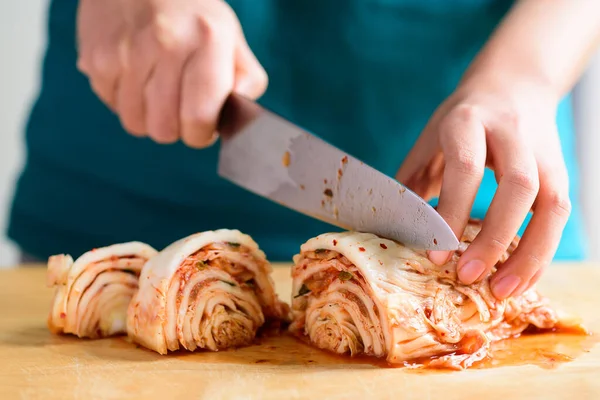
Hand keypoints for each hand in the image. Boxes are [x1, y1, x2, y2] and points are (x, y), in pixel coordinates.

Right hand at [76, 0, 266, 147]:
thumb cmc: (193, 17)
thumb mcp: (231, 39)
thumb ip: (247, 81)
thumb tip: (236, 118)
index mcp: (208, 41)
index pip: (198, 118)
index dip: (201, 134)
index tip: (202, 125)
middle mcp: (166, 44)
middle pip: (164, 129)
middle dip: (175, 129)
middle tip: (180, 108)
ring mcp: (127, 51)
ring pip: (135, 123)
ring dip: (148, 117)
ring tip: (157, 90)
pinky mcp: (96, 57)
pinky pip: (111, 105)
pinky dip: (124, 100)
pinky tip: (135, 76)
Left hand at [396, 76, 570, 299]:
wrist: (514, 84)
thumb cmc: (462, 120)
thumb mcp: (430, 140)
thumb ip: (414, 182)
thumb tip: (393, 234)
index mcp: (469, 121)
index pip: (466, 167)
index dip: (452, 210)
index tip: (436, 253)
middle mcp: (511, 132)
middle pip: (518, 186)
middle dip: (495, 237)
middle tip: (468, 277)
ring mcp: (543, 151)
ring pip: (551, 203)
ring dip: (530, 253)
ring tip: (502, 292)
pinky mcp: (560, 170)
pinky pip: (560, 214)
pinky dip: (542, 251)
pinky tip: (522, 279)